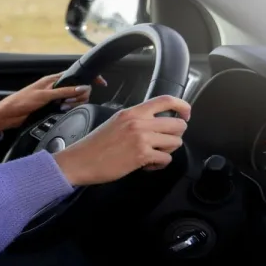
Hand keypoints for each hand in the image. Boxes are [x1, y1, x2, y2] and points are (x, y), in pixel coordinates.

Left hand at [0, 73, 107, 132]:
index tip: (101, 82)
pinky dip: (68, 109)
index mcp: (53, 79)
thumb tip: (82, 88)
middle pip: (78, 88)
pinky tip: (62, 111)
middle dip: (79, 95)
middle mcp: (55, 87)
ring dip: (73, 103)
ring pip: (73, 98)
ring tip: (62, 107)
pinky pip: (67, 107)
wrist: (8, 115)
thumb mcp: (44, 95)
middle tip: (70, 102)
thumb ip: (64, 91)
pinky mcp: (52, 107)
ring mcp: (54, 97)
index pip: (76, 75)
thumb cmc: (21, 101)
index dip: (89, 77)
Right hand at [52, 94, 190, 185]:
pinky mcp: (141, 156)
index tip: (186, 114)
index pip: (166, 101)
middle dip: (176, 136)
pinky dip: (160, 164)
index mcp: (132, 112)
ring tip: (154, 155)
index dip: (182, 106)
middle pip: (178, 124)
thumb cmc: (94, 145)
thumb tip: (156, 123)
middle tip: (165, 142)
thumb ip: (136, 120)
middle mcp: (139, 123)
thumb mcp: (115, 122)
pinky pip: (166, 159)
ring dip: (168, 151)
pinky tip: (148, 165)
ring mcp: (141, 139)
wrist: (80, 161)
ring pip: (175, 142)